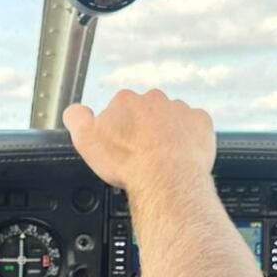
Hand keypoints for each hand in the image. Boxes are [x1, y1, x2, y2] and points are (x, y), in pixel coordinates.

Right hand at [63, 89, 215, 192]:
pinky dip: (190, 137)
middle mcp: (154, 99)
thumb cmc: (128, 162)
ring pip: (172, 118)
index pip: (120, 109)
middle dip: (145, 128)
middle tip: (143, 153)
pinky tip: (183, 153)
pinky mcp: (201, 121)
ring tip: (164, 157)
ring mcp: (180, 109)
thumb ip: (76, 119)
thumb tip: (75, 111)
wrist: (166, 177)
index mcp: (126, 101)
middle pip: (147, 111)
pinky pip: (195, 126)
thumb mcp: (85, 141)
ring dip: (168, 132)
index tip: (122, 146)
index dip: (120, 129)